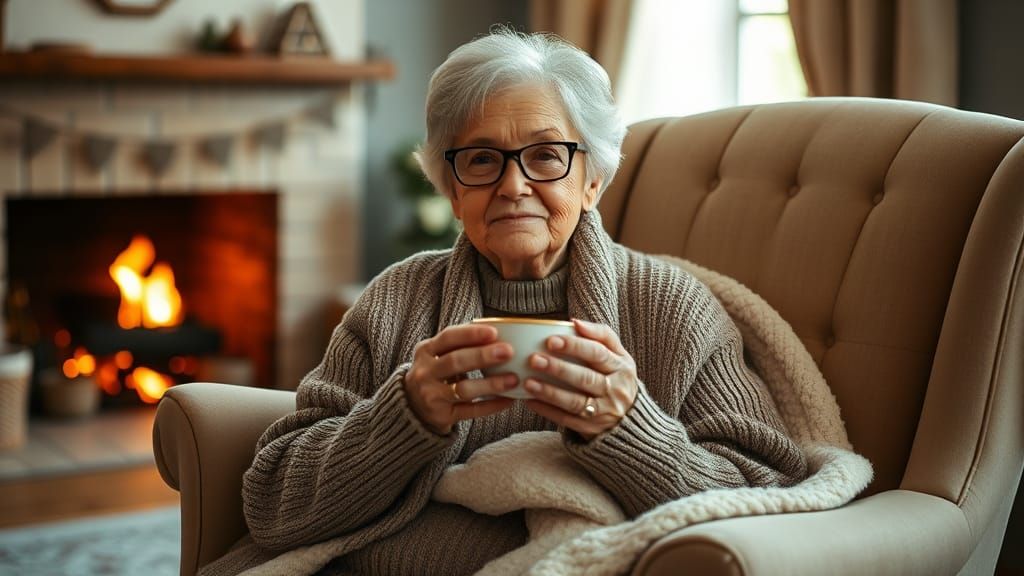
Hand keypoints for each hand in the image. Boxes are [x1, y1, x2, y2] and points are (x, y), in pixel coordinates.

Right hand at [404, 323, 518, 434]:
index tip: (494, 332)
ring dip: (491, 384)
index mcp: (425, 351)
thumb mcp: (437, 354)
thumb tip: (498, 329)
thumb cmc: (435, 372)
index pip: (447, 337)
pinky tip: (508, 400)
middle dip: (483, 356)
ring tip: (513, 379)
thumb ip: (459, 343)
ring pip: (463, 389)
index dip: (471, 334)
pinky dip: (491, 405)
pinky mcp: (442, 416)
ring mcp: (431, 396)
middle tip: (508, 351)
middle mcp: (425, 372)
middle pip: (455, 361)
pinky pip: (470, 411)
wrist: (413, 406)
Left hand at [523, 319, 638, 439]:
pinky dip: (547, 410)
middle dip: (559, 368)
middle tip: (534, 359)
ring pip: (574, 401)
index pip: (597, 353)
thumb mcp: (619, 356)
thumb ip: (601, 335)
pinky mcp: (591, 428)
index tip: (551, 340)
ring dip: (549, 392)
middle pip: (586, 378)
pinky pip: (566, 420)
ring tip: (528, 382)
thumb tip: (574, 322)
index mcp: (622, 367)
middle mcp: (615, 390)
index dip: (575, 346)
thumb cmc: (617, 378)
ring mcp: (604, 411)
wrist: (630, 420)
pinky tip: (530, 401)